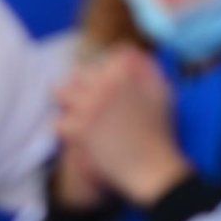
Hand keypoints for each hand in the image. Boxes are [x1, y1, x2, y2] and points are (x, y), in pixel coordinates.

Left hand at [53, 43, 187, 207]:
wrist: (152, 168)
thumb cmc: (161, 134)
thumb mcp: (162, 94)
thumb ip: (147, 69)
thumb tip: (131, 53)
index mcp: (125, 72)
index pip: (105, 57)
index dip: (105, 70)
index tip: (108, 86)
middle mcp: (105, 84)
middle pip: (79, 73)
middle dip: (83, 86)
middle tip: (90, 102)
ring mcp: (89, 105)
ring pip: (61, 93)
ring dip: (68, 103)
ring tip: (77, 114)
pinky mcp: (79, 128)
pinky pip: (59, 123)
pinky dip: (67, 131)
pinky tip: (77, 137)